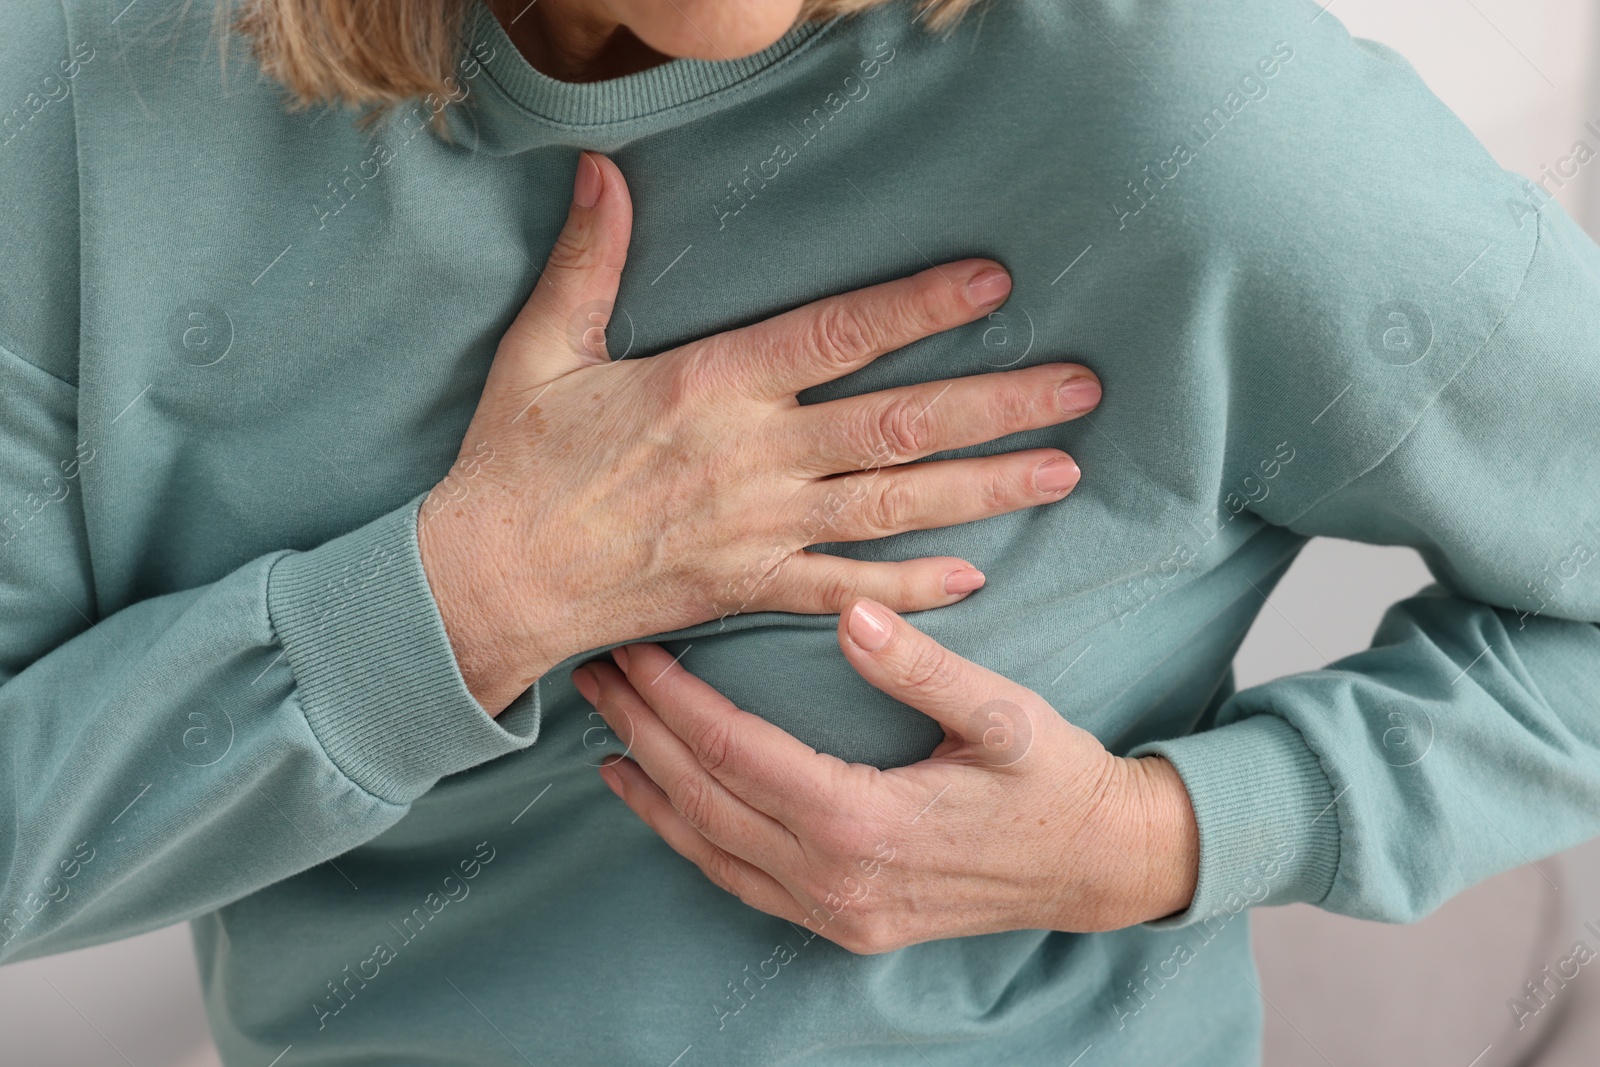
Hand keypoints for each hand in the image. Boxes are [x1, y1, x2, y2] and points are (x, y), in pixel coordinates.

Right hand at [420, 152, 1102, 713]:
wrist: (492, 580)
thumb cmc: (515, 463)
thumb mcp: (543, 349)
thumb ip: (588, 261)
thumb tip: (601, 169)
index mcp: (711, 384)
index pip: (838, 335)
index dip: (919, 307)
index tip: (992, 284)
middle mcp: (754, 456)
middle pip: (899, 424)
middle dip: (998, 404)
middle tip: (1081, 388)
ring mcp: (761, 529)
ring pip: (896, 505)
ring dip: (986, 488)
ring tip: (1063, 469)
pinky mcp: (751, 588)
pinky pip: (849, 592)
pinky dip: (913, 588)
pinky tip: (976, 576)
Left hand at [572, 599, 1199, 951]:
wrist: (1098, 866)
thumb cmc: (1053, 780)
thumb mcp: (1003, 715)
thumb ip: (922, 667)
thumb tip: (851, 614)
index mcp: (864, 822)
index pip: (734, 752)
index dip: (674, 699)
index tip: (635, 649)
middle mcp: (834, 879)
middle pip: (704, 798)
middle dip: (642, 732)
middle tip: (594, 675)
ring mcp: (834, 912)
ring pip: (708, 848)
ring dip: (650, 787)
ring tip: (605, 732)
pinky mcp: (842, 924)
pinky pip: (739, 881)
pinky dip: (687, 838)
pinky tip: (660, 803)